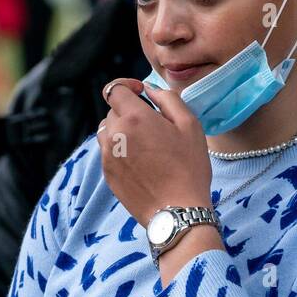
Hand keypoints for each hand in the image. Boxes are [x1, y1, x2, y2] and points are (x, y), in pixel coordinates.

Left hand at [97, 78, 212, 226]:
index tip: (140, 92)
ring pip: (106, 132)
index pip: (115, 89)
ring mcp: (108, 157)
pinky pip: (108, 153)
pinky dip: (120, 151)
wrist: (178, 211)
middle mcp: (114, 135)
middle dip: (128, 111)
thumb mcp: (189, 125)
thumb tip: (150, 90)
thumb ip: (168, 99)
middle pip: (112, 111)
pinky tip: (141, 163)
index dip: (127, 86)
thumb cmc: (189, 168)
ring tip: (144, 144)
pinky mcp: (108, 176)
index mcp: (133, 118)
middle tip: (152, 125)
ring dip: (121, 131)